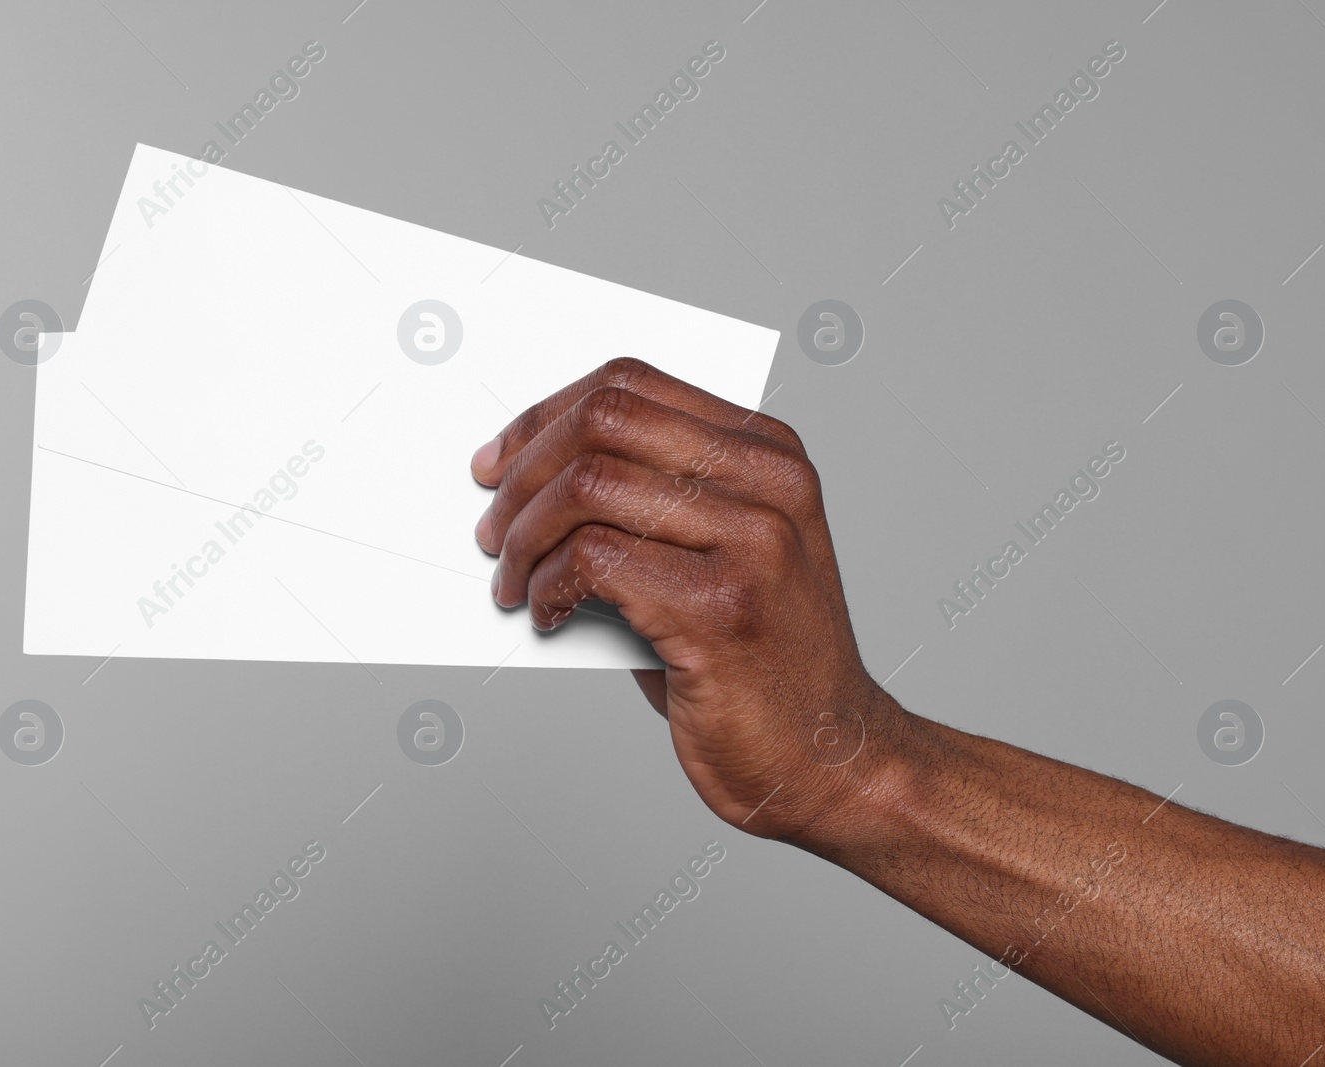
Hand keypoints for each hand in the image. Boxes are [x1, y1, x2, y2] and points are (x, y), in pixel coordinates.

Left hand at [471, 358, 896, 841]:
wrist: (832, 757)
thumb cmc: (764, 664)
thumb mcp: (722, 556)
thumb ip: (653, 503)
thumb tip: (532, 483)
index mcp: (769, 456)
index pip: (632, 383)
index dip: (545, 414)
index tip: (500, 460)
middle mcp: (769, 485)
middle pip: (604, 421)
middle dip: (523, 470)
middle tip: (493, 526)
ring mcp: (752, 542)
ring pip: (588, 485)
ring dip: (524, 536)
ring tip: (514, 579)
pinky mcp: (720, 608)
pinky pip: (591, 559)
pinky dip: (546, 585)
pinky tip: (548, 613)